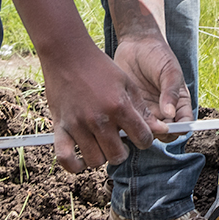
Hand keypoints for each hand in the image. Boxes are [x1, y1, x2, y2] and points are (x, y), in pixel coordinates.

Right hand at [43, 38, 191, 172]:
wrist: (68, 54)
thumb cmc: (100, 67)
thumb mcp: (127, 83)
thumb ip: (141, 109)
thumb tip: (159, 129)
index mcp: (120, 107)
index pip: (142, 139)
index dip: (145, 140)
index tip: (140, 137)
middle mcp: (99, 120)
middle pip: (118, 156)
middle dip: (123, 152)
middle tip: (120, 142)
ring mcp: (78, 125)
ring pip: (95, 160)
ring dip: (101, 156)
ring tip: (102, 145)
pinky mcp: (59, 127)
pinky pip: (65, 159)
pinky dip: (74, 166)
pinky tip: (82, 159)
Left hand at [112, 36, 192, 128]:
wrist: (136, 44)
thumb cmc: (159, 55)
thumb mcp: (170, 71)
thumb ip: (171, 92)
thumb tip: (171, 114)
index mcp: (179, 102)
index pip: (184, 123)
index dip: (181, 129)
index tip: (174, 127)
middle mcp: (164, 110)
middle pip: (166, 132)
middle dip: (160, 132)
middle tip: (153, 125)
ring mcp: (147, 110)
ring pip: (147, 131)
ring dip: (143, 130)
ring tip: (138, 119)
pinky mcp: (130, 108)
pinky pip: (131, 123)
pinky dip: (128, 124)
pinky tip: (125, 116)